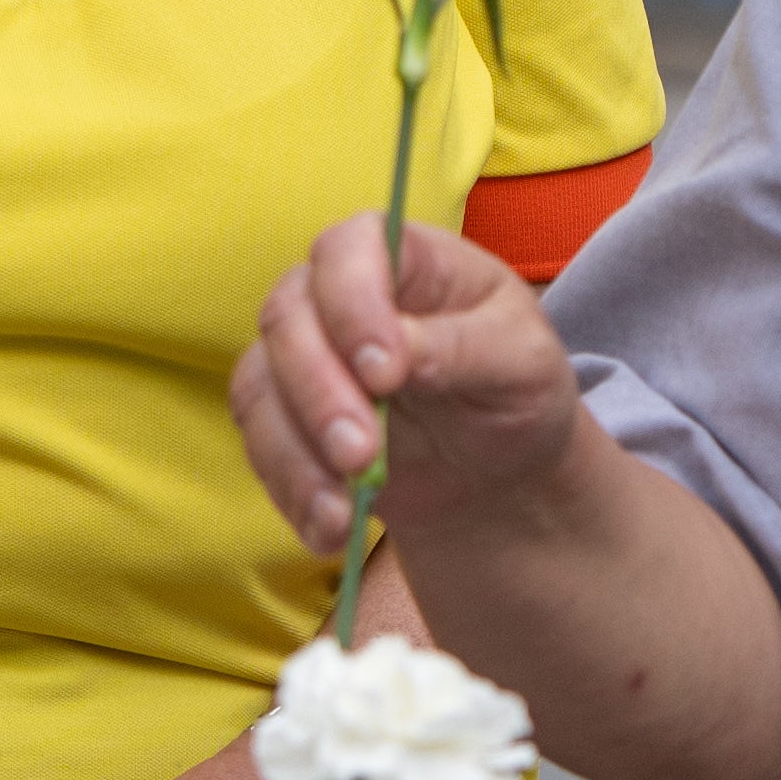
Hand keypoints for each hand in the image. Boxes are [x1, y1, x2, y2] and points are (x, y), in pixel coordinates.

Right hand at [229, 215, 591, 556]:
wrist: (495, 469)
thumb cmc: (515, 391)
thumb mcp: (523, 365)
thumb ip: (465, 349)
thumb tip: (399, 351)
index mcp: (403, 258)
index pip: (349, 251)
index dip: (352, 305)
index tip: (384, 373)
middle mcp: (336, 294)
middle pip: (287, 318)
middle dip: (318, 394)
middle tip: (361, 456)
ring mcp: (301, 354)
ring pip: (258, 385)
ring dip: (295, 453)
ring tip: (346, 512)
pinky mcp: (283, 415)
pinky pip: (258, 444)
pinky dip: (289, 490)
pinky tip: (330, 528)